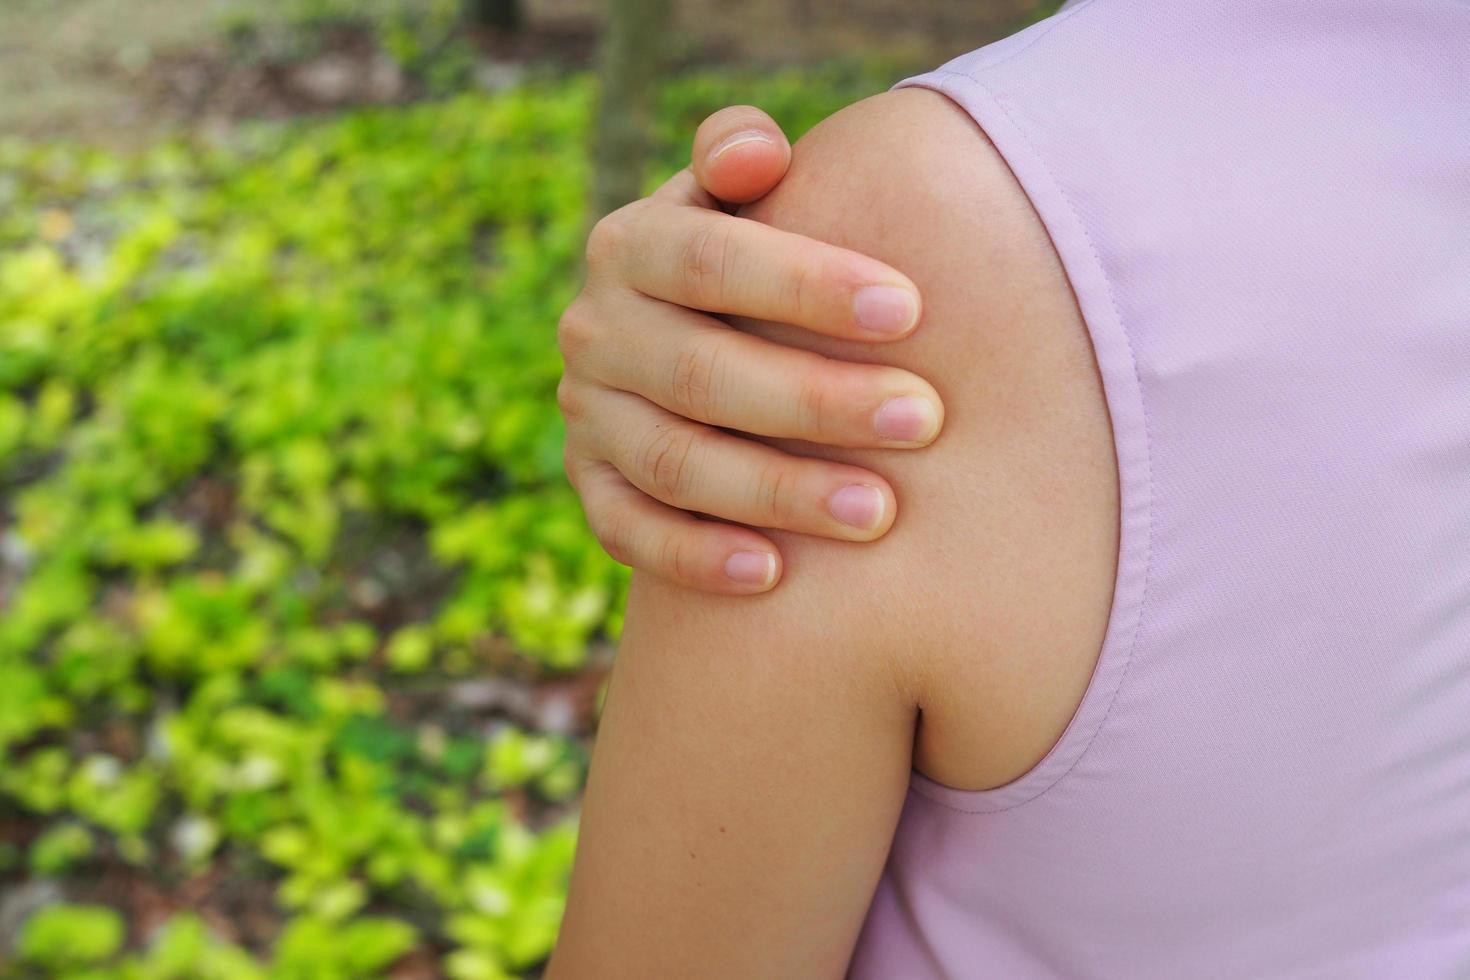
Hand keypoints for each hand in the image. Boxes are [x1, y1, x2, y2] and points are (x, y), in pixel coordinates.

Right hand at [559, 106, 944, 594]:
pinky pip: (628, 533)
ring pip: (674, 461)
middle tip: (924, 419)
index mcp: (629, 246)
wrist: (691, 333)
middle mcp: (595, 330)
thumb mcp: (740, 199)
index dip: (804, 284)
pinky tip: (773, 576)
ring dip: (776, 491)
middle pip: (701, 371)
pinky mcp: (592, 487)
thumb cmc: (751, 264)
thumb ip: (742, 159)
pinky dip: (694, 556)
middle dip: (816, 399)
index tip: (910, 309)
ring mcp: (588, 416)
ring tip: (878, 513)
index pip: (706, 260)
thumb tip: (755, 154)